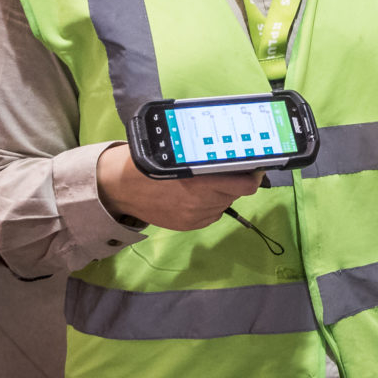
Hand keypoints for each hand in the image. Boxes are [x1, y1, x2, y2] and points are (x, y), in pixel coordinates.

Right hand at [97, 143, 261, 230]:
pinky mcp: (189, 225)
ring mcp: (196, 215)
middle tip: (228, 170)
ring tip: (205, 182)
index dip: (254, 175)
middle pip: (237, 192)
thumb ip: (206, 156)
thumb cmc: (149, 164)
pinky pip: (212, 214)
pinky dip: (211, 205)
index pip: (246, 184)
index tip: (256, 167)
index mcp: (201, 180)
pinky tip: (196, 195)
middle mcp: (202, 201)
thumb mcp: (178, 153)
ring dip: (223, 193)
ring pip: (225, 203)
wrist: (120, 189)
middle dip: (237, 181)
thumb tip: (233, 152)